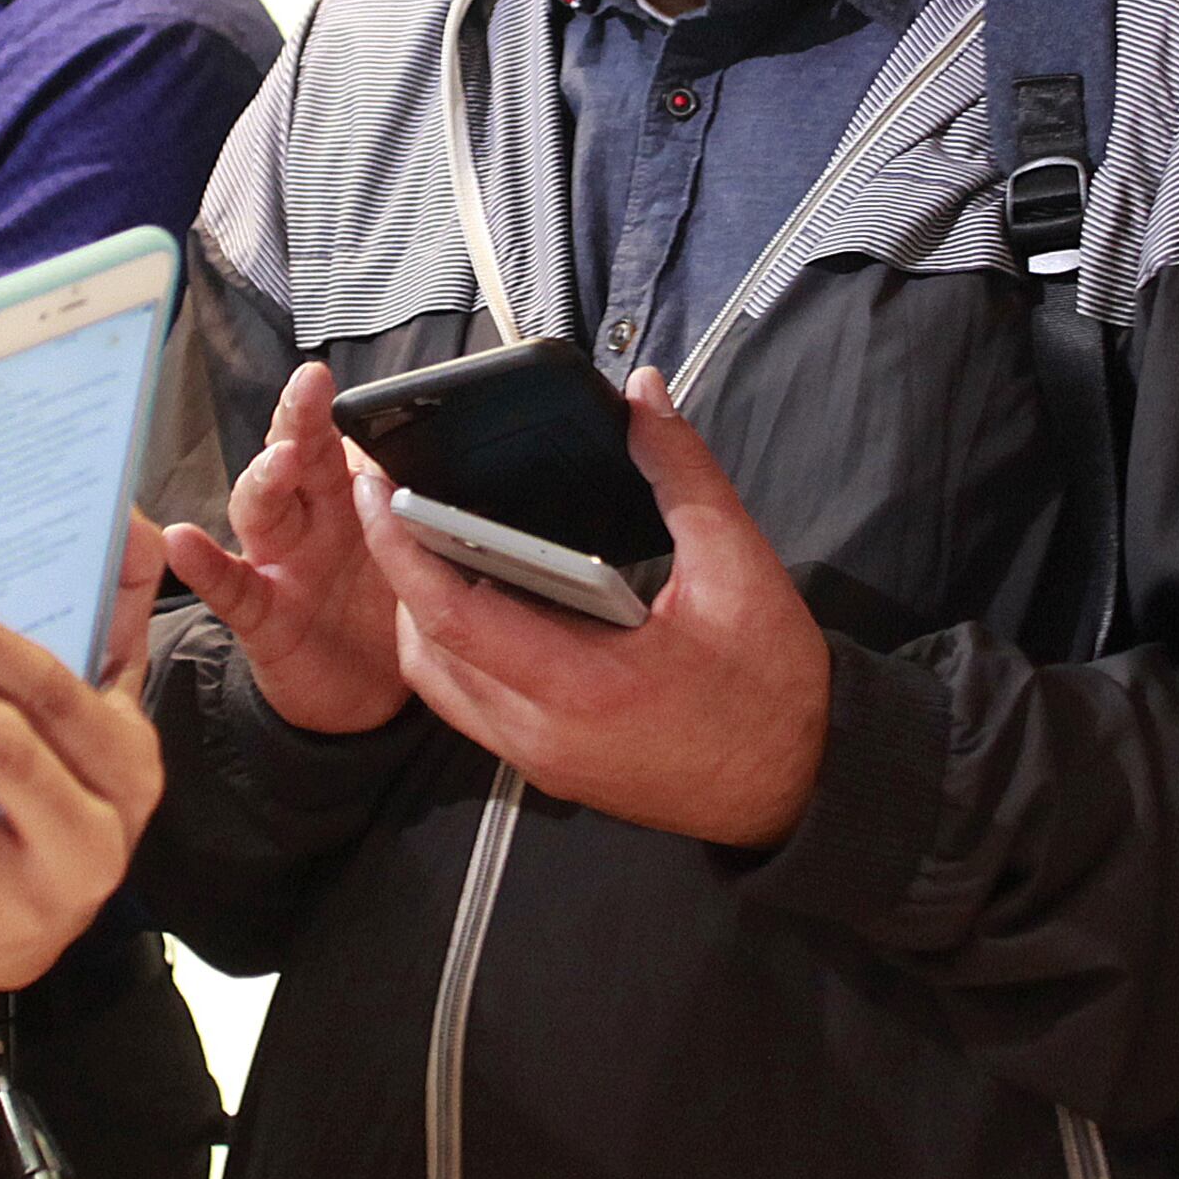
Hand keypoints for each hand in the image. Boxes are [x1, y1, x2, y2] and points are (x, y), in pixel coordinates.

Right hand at [160, 362, 408, 732]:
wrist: (365, 693)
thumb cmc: (383, 608)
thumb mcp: (408, 553)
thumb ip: (409, 508)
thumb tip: (438, 455)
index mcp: (344, 498)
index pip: (331, 440)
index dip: (323, 409)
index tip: (321, 377)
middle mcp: (306, 521)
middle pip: (295, 460)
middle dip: (298, 420)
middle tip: (307, 389)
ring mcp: (278, 564)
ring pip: (260, 511)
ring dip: (266, 481)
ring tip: (278, 462)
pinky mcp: (260, 616)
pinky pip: (229, 587)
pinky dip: (203, 566)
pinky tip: (183, 543)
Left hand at [363, 367, 830, 847]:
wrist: (802, 785)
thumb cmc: (773, 685)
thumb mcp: (738, 569)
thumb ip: (682, 474)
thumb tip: (642, 394)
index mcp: (582, 686)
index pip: (454, 614)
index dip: (402, 548)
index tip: (376, 486)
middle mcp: (541, 732)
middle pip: (427, 649)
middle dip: (398, 572)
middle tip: (391, 497)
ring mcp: (538, 757)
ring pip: (440, 683)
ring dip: (423, 614)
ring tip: (429, 538)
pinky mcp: (547, 765)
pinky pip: (472, 703)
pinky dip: (459, 647)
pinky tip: (482, 593)